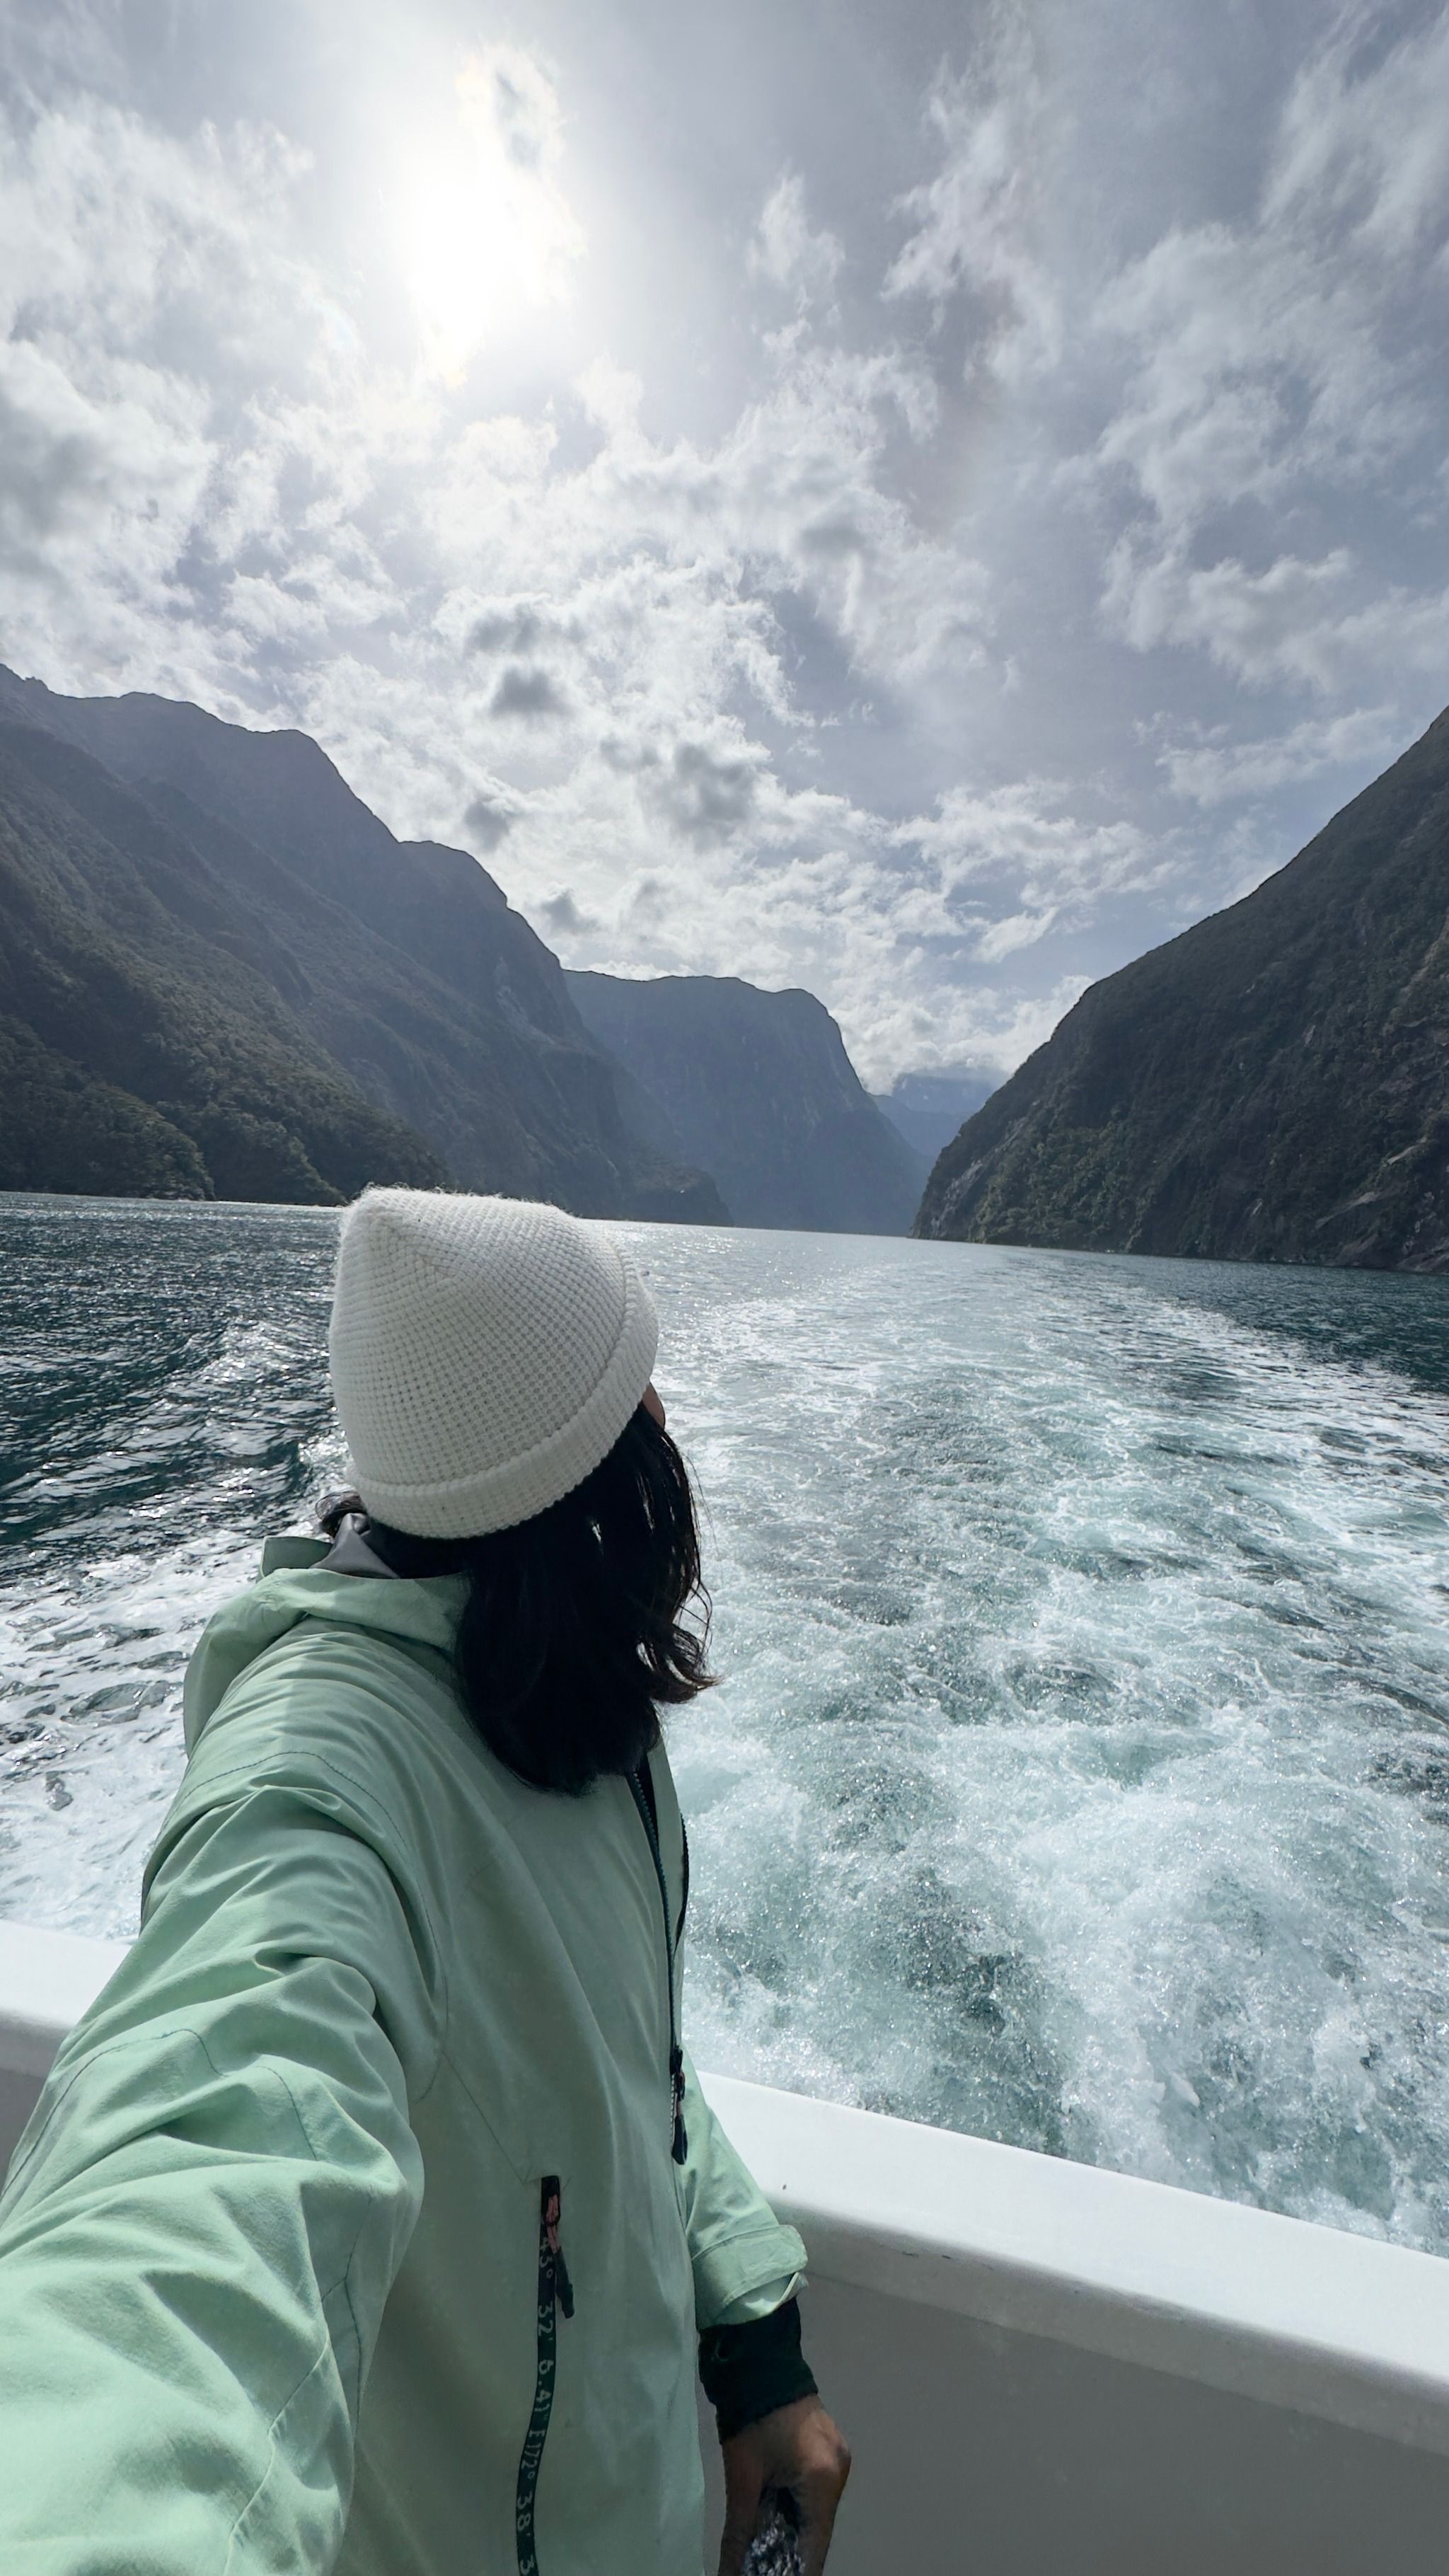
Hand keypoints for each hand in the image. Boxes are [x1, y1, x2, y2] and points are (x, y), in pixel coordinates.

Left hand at [717, 2394, 850, 2575]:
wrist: (759, 2361)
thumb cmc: (750, 2419)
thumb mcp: (742, 2479)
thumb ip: (740, 2532)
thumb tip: (730, 2571)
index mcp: (823, 2480)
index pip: (814, 2548)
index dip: (794, 2573)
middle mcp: (839, 2473)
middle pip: (817, 2532)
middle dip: (790, 2553)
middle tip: (762, 2565)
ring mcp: (838, 2458)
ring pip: (816, 2513)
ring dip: (792, 2531)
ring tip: (765, 2545)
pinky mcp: (830, 2449)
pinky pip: (815, 2492)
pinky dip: (796, 2508)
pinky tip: (774, 2516)